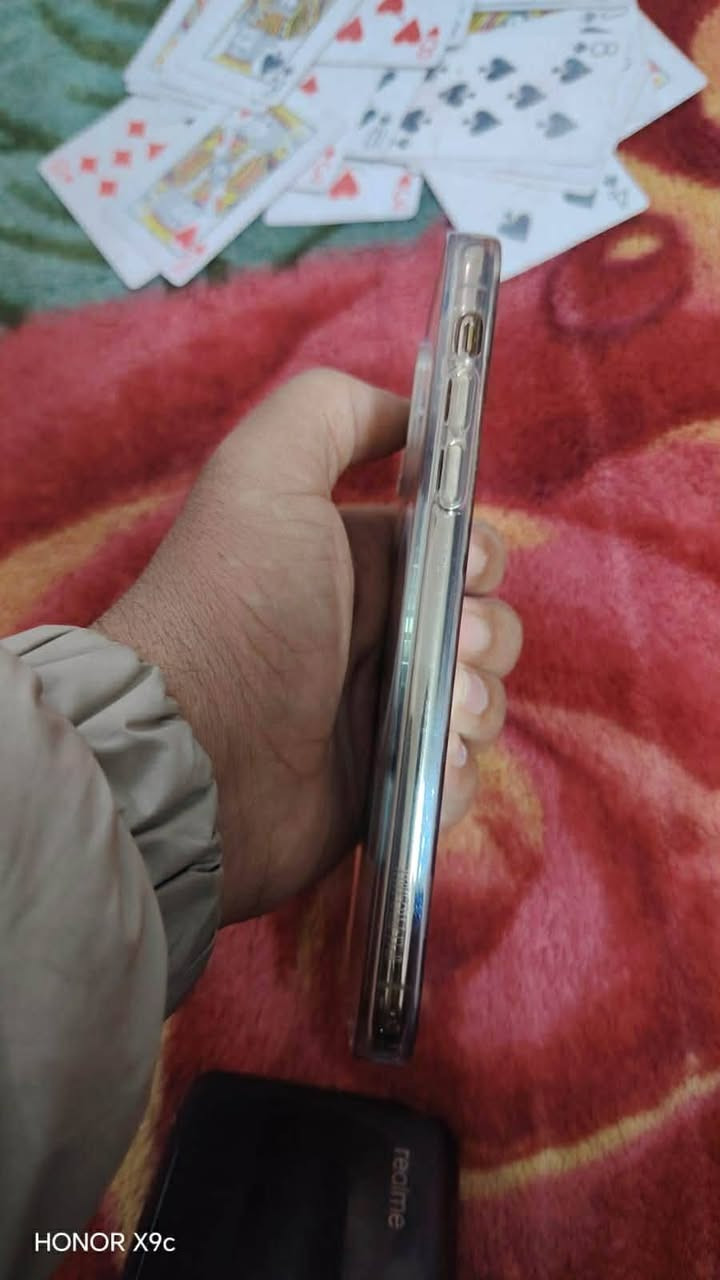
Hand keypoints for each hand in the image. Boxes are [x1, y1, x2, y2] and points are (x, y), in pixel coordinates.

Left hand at [96, 370, 521, 925]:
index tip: (471, 568)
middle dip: (490, 636)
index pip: (451, 552)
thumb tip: (405, 416)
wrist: (193, 749)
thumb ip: (328, 413)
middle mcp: (369, 638)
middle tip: (460, 648)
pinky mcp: (381, 790)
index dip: (480, 555)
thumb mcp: (263, 473)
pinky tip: (430, 767)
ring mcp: (376, 719)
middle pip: (479, 627)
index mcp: (352, 567)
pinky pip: (453, 779)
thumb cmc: (234, 604)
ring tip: (443, 718)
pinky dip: (456, 774)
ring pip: (478, 704)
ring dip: (480, 706)